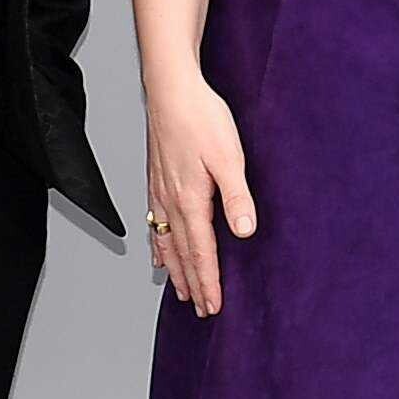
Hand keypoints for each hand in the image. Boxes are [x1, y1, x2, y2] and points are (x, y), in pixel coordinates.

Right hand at [142, 72, 259, 317]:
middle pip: (182, 254)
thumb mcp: (229, 157)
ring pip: (166, 242)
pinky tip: (158, 254)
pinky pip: (154, 224)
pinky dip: (157, 245)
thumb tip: (244, 232)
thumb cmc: (201, 117)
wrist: (171, 89)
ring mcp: (160, 192)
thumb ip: (237, 197)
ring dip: (175, 269)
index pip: (202, 252)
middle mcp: (171, 202)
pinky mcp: (156, 180)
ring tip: (180, 291)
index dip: (208, 281)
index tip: (214, 306)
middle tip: (201, 309)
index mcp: (191, 200)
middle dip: (193, 284)